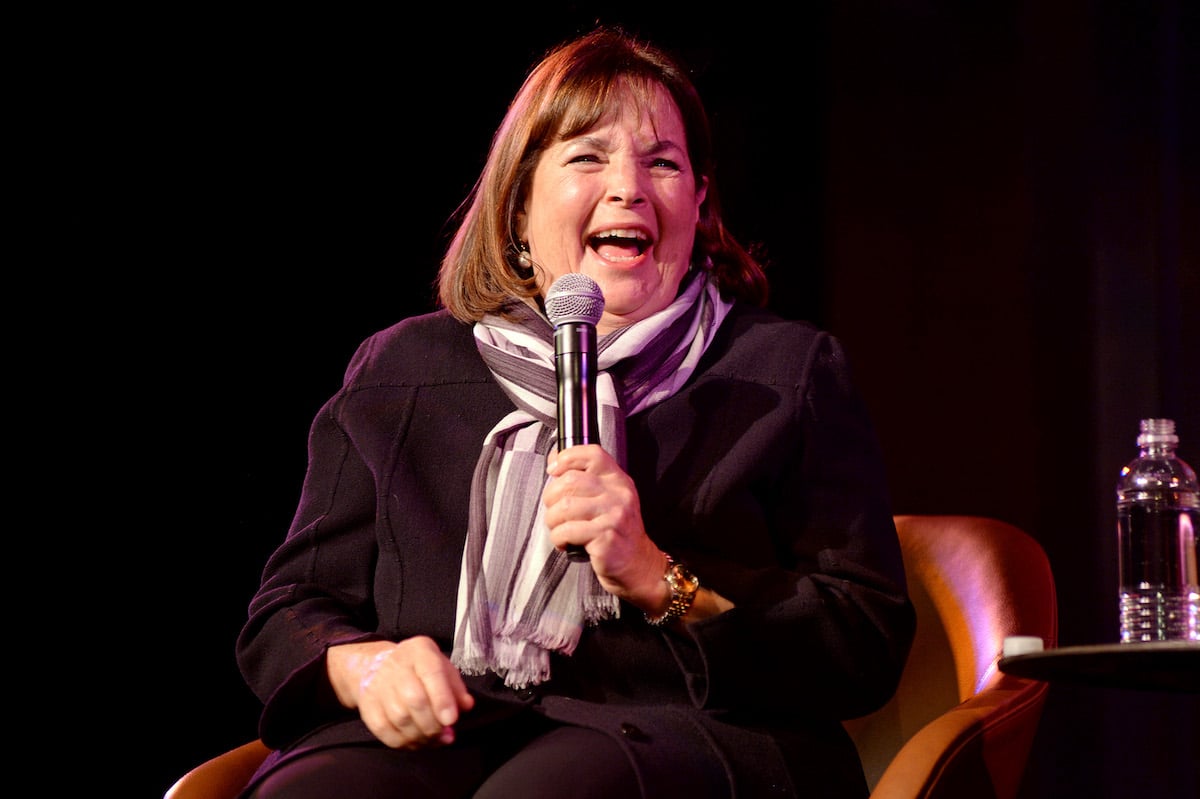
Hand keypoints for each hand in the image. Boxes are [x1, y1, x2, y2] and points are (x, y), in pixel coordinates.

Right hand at [326, 637, 474, 749]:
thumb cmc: (418, 668)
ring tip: (433, 740)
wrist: (376, 665)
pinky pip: (384, 731)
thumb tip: (466, 706)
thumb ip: (456, 687)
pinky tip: (416, 742)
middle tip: (445, 735)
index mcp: (420, 651)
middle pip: (415, 700)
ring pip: (400, 718)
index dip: (442, 699)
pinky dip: (402, 742)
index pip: (431, 673)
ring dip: (420, 736)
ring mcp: (378, 686)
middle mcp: (396, 665)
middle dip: (433, 723)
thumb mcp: (442, 667)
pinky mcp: (367, 706)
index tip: (451, 720)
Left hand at [543, 444, 667, 609]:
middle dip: (551, 498)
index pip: (592, 454)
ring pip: (564, 507)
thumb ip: (586, 480)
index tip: (553, 470)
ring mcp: (614, 517)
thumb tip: (554, 460)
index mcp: (618, 481)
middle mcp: (618, 495)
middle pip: (570, 481)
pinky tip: (566, 543)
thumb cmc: (617, 532)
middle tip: (554, 512)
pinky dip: (558, 538)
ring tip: (559, 529)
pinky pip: (567, 531)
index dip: (567, 458)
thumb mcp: (608, 500)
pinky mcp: (606, 539)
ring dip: (552, 521)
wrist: (639, 565)